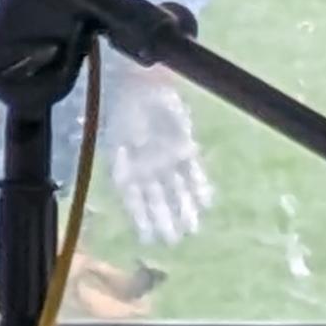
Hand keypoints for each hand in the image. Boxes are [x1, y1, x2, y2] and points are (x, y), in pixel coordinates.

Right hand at [102, 67, 213, 250]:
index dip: (140, 218)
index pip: (133, 199)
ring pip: (176, 190)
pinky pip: (193, 172)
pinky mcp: (183, 147)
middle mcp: (146, 167)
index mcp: (126, 166)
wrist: (143, 84)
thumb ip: (123, 164)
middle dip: (164, 219)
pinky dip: (199, 187)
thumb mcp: (118, 138)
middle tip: (172, 241)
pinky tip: (206, 203)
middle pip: (157, 199)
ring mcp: (165, 158)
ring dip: (183, 208)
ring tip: (192, 229)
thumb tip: (125, 186)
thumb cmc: (125, 109)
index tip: (147, 239)